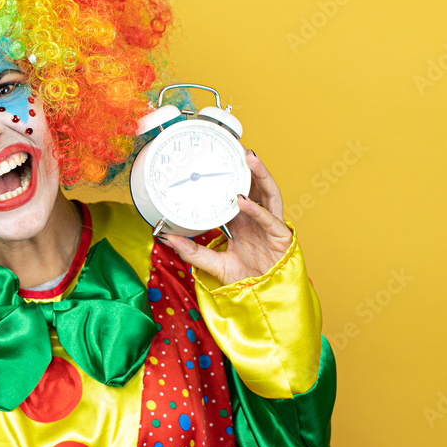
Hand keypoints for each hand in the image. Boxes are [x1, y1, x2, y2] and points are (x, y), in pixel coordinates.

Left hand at [160, 148, 292, 285]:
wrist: (263, 302)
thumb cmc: (245, 281)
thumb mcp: (212, 263)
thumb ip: (191, 251)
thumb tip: (165, 235)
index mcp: (244, 222)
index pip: (238, 191)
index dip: (231, 174)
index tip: (218, 156)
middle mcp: (258, 219)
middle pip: (256, 186)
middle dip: (248, 165)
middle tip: (236, 144)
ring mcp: (271, 226)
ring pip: (269, 193)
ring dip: (260, 174)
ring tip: (249, 157)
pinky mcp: (281, 238)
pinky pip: (268, 219)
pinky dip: (256, 209)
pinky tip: (242, 200)